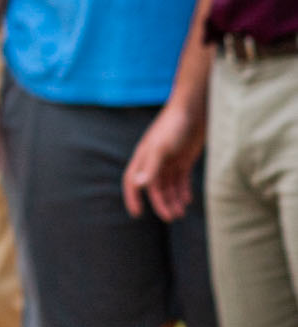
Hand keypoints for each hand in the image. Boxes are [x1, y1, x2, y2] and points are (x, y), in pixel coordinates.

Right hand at [123, 99, 205, 221]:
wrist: (194, 110)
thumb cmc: (174, 126)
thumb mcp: (161, 148)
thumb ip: (151, 167)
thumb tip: (139, 185)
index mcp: (144, 158)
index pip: (133, 181)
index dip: (133, 197)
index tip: (137, 213)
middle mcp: (154, 161)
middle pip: (154, 187)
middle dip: (161, 203)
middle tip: (171, 217)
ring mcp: (170, 160)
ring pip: (169, 185)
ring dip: (173, 199)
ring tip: (181, 213)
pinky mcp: (184, 159)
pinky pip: (181, 179)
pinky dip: (183, 190)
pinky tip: (188, 200)